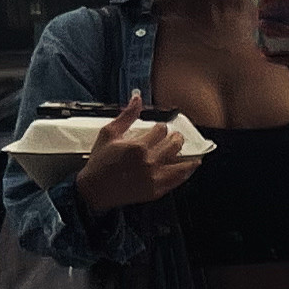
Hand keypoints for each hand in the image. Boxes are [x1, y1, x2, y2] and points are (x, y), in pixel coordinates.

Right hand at [73, 91, 201, 213]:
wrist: (95, 189)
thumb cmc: (100, 162)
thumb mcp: (109, 134)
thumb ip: (126, 116)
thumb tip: (137, 98)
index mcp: (138, 146)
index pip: (161, 130)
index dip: (162, 127)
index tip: (161, 128)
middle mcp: (149, 161)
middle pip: (174, 145)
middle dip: (177, 138)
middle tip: (177, 137)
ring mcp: (155, 177)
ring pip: (182, 164)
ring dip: (189, 157)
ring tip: (193, 154)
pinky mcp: (157, 190)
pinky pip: (178, 180)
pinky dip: (186, 173)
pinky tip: (189, 168)